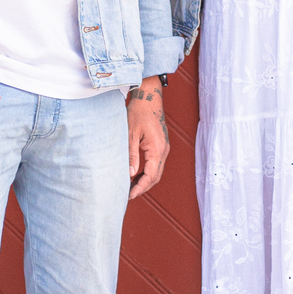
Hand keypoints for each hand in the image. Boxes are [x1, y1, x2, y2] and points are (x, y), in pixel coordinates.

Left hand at [126, 76, 168, 198]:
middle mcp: (164, 150)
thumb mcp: (130, 134)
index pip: (150, 176)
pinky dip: (148, 172)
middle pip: (156, 177)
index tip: (129, 196)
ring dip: (146, 181)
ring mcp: (164, 148)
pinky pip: (156, 164)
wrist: (148, 98)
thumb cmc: (138, 113)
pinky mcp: (161, 145)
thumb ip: (131, 155)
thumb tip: (130, 174)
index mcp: (157, 149)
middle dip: (143, 188)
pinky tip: (136, 174)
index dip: (140, 188)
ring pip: (157, 171)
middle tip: (128, 194)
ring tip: (131, 187)